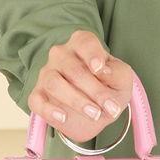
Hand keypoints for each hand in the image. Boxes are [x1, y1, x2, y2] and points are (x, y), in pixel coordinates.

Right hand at [27, 28, 133, 145]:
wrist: (97, 109)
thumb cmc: (109, 85)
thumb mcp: (122, 78)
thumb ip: (116, 72)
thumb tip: (104, 72)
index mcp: (82, 44)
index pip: (84, 42)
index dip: (92, 54)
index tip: (99, 68)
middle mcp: (61, 54)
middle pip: (72, 68)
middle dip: (93, 90)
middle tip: (109, 107)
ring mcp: (47, 73)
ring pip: (54, 83)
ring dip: (76, 100)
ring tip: (95, 114)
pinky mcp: (38, 94)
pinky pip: (37, 101)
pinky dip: (49, 110)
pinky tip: (63, 118)